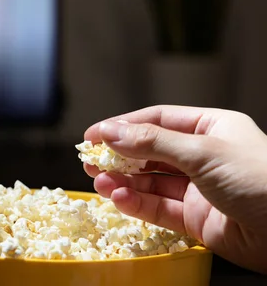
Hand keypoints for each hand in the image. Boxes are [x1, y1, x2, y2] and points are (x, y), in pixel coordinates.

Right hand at [82, 105, 266, 273]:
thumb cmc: (260, 180)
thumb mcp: (202, 152)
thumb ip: (152, 142)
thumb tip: (109, 131)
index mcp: (210, 128)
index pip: (157, 120)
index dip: (123, 125)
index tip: (92, 134)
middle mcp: (202, 156)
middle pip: (150, 152)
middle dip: (119, 156)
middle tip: (89, 161)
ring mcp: (199, 188)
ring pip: (150, 182)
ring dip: (123, 181)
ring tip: (100, 182)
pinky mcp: (196, 219)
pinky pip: (159, 208)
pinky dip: (137, 204)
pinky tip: (120, 199)